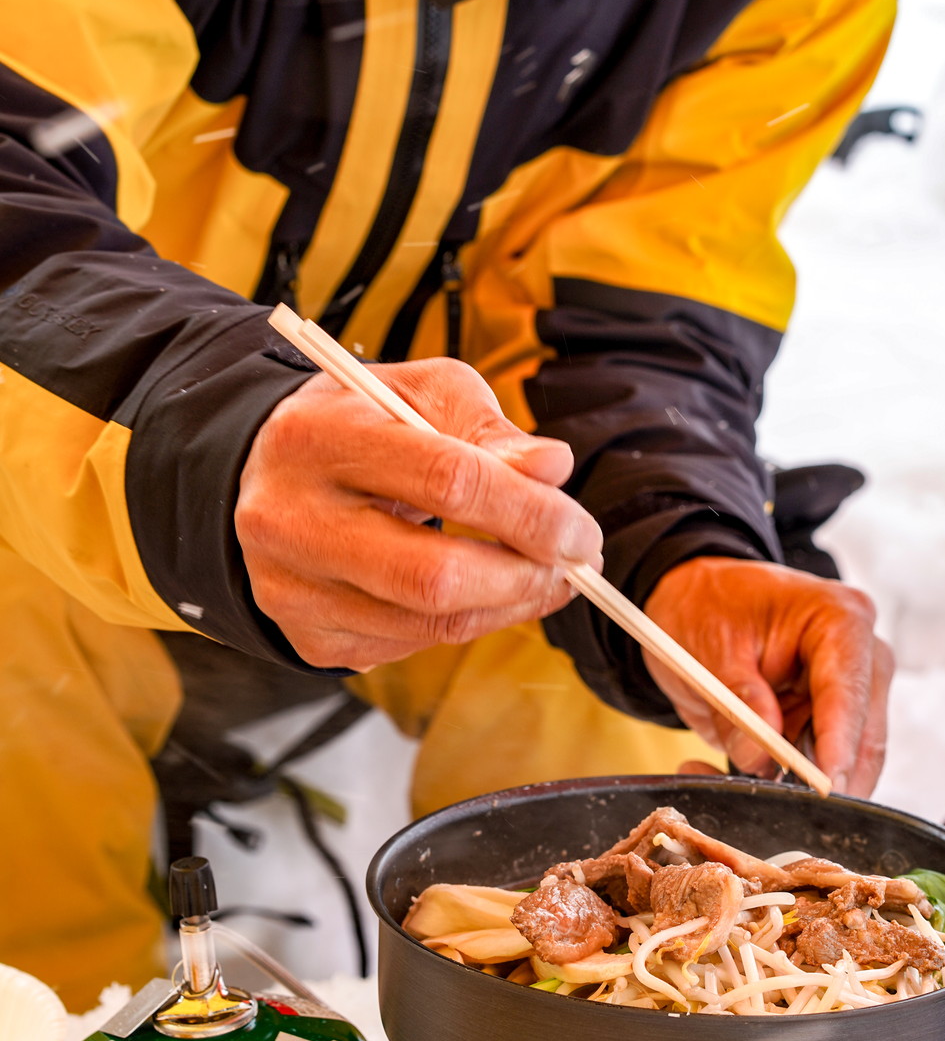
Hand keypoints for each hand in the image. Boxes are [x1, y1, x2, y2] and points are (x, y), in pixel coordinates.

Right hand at [236, 358, 599, 669]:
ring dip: (508, 606)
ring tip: (544, 577)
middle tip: (574, 565)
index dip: (528, 512)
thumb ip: (488, 430)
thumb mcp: (420, 394)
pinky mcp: (305, 636)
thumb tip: (552, 468)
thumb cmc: (359, 423)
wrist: (268, 474)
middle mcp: (290, 519)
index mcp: (316, 437)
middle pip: (434, 575)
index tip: (580, 530)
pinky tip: (487, 592)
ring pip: (427, 623)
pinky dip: (466, 623)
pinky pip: (409, 646)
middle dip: (524, 576)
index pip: (445, 481)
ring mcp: (291, 588)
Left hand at [642, 557, 891, 797]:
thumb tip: (760, 755)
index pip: (848, 688)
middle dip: (813, 779)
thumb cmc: (709, 606)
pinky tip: (723, 772)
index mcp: (840, 620)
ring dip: (787, 787)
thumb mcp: (710, 646)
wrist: (697, 603)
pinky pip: (813, 773)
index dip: (839, 741)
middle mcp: (861, 660)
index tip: (826, 786)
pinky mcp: (829, 728)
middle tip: (757, 800)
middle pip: (860, 739)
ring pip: (840, 768)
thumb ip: (739, 699)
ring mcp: (850, 698)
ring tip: (711, 775)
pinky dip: (775, 784)